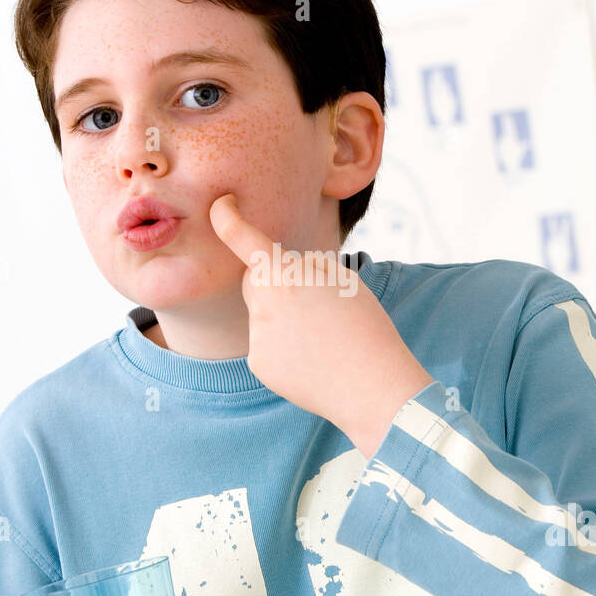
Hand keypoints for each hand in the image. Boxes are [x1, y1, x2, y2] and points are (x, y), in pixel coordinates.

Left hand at [208, 193, 433, 453]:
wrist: (373, 389)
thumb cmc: (366, 328)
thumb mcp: (343, 280)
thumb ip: (305, 267)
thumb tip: (280, 273)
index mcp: (285, 277)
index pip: (244, 240)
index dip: (228, 219)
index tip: (221, 206)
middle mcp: (262, 305)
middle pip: (254, 281)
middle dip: (273, 282)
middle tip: (314, 301)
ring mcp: (257, 338)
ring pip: (262, 315)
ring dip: (284, 318)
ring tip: (323, 338)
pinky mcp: (259, 365)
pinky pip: (265, 344)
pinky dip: (284, 347)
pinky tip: (313, 359)